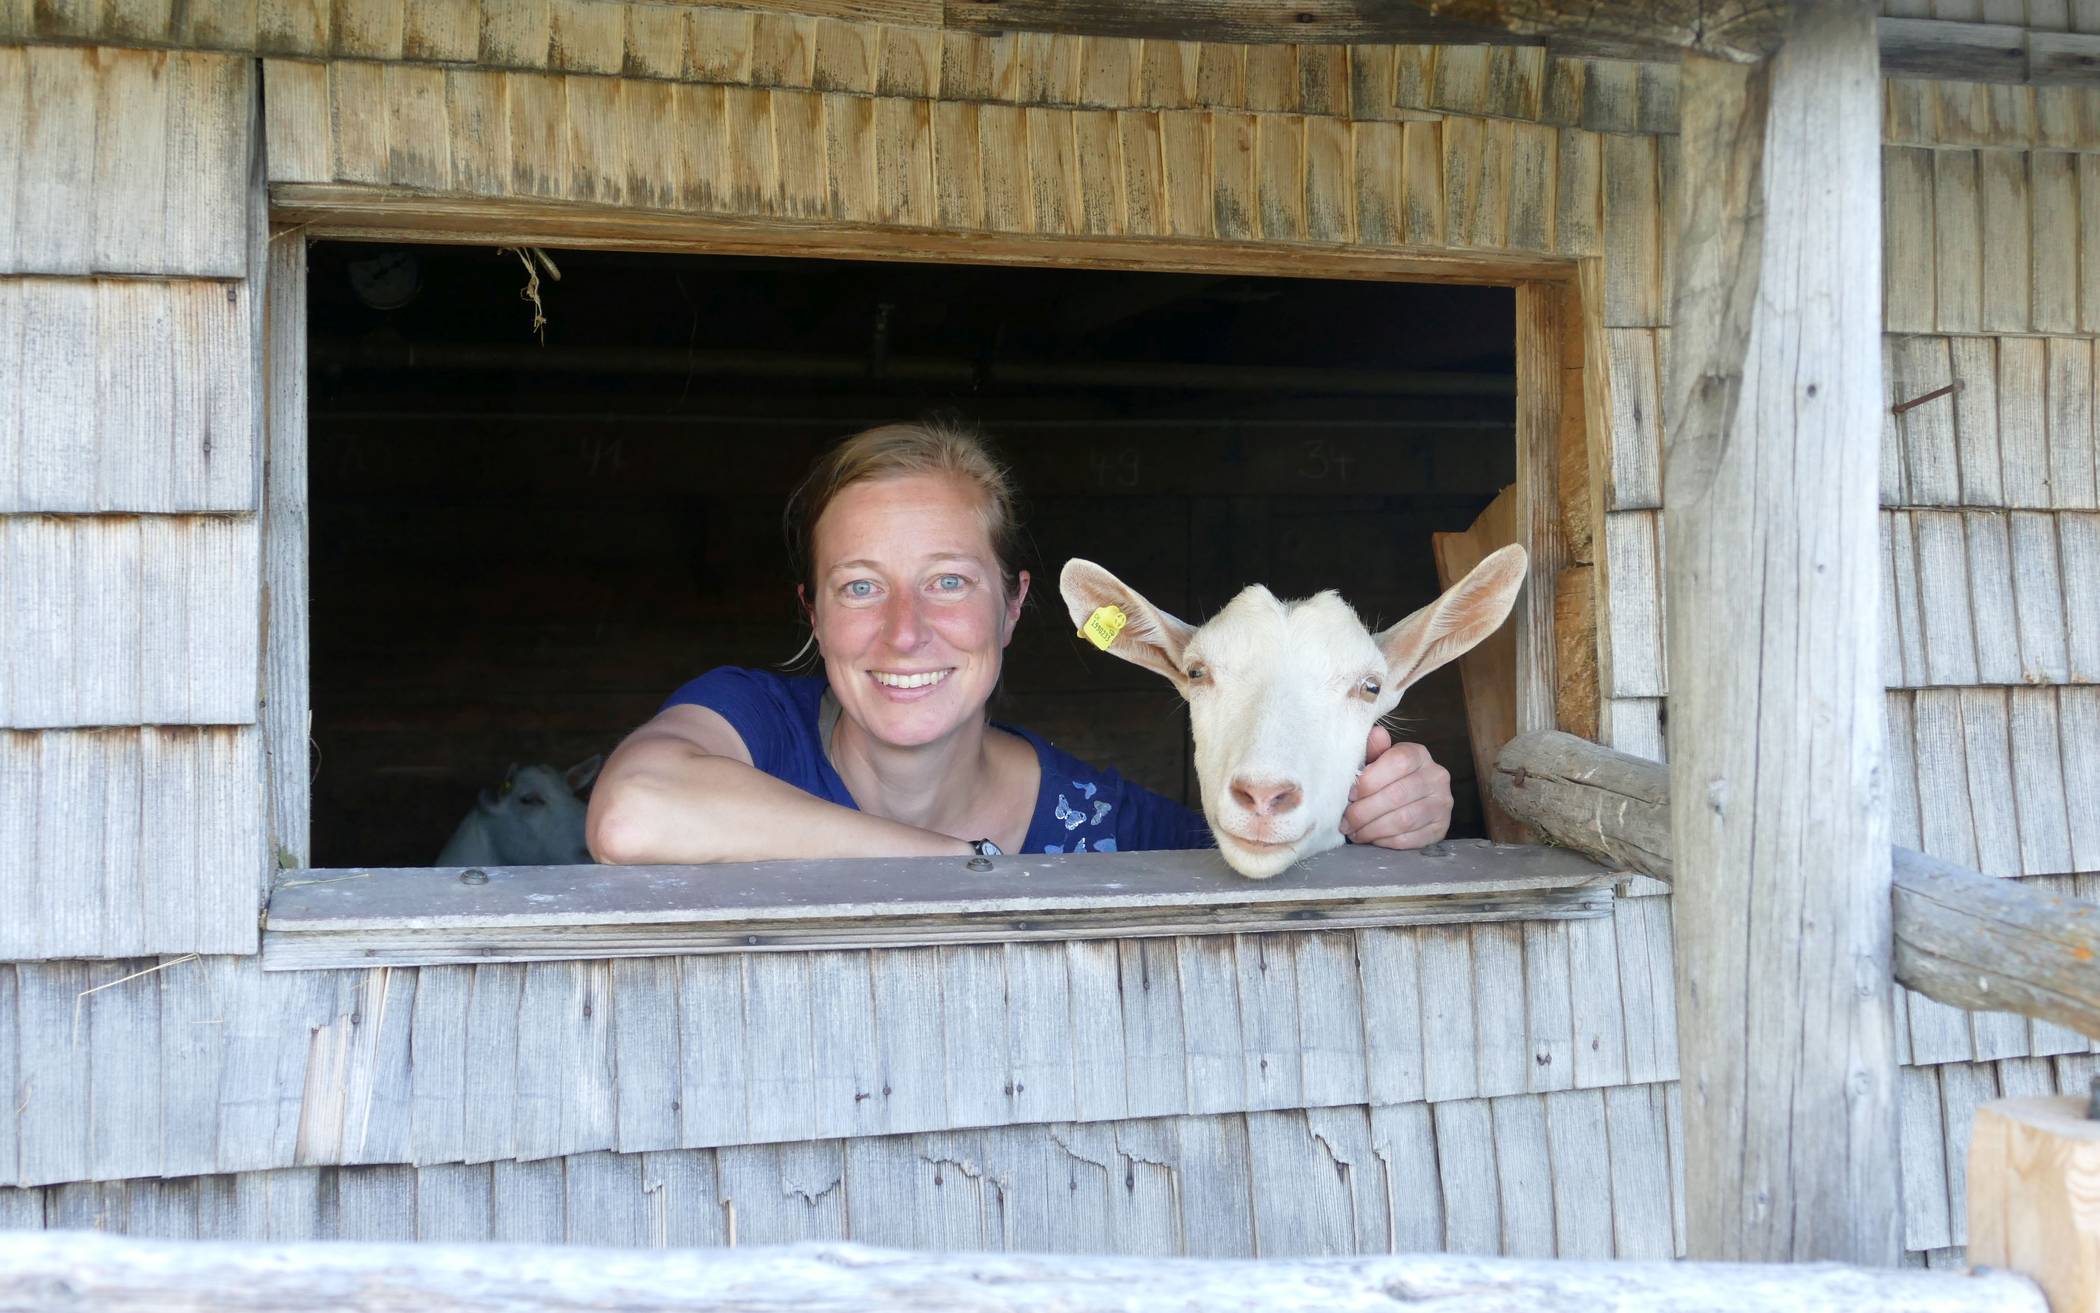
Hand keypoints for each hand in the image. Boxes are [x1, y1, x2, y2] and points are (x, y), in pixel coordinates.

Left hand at [1342, 726, 1452, 848]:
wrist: (1414, 800)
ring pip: (1404, 819)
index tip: (1350, 794)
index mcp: (1419, 754)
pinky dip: (1387, 841)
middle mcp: (1437, 777)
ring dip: (1373, 829)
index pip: (1398, 762)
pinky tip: (1372, 839)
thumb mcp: (1378, 761)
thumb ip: (1373, 750)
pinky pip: (1412, 838)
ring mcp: (1442, 804)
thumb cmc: (1387, 778)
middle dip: (1365, 811)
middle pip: (1398, 794)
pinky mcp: (1441, 828)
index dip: (1371, 780)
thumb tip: (1376, 734)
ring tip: (1355, 833)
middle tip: (1345, 822)